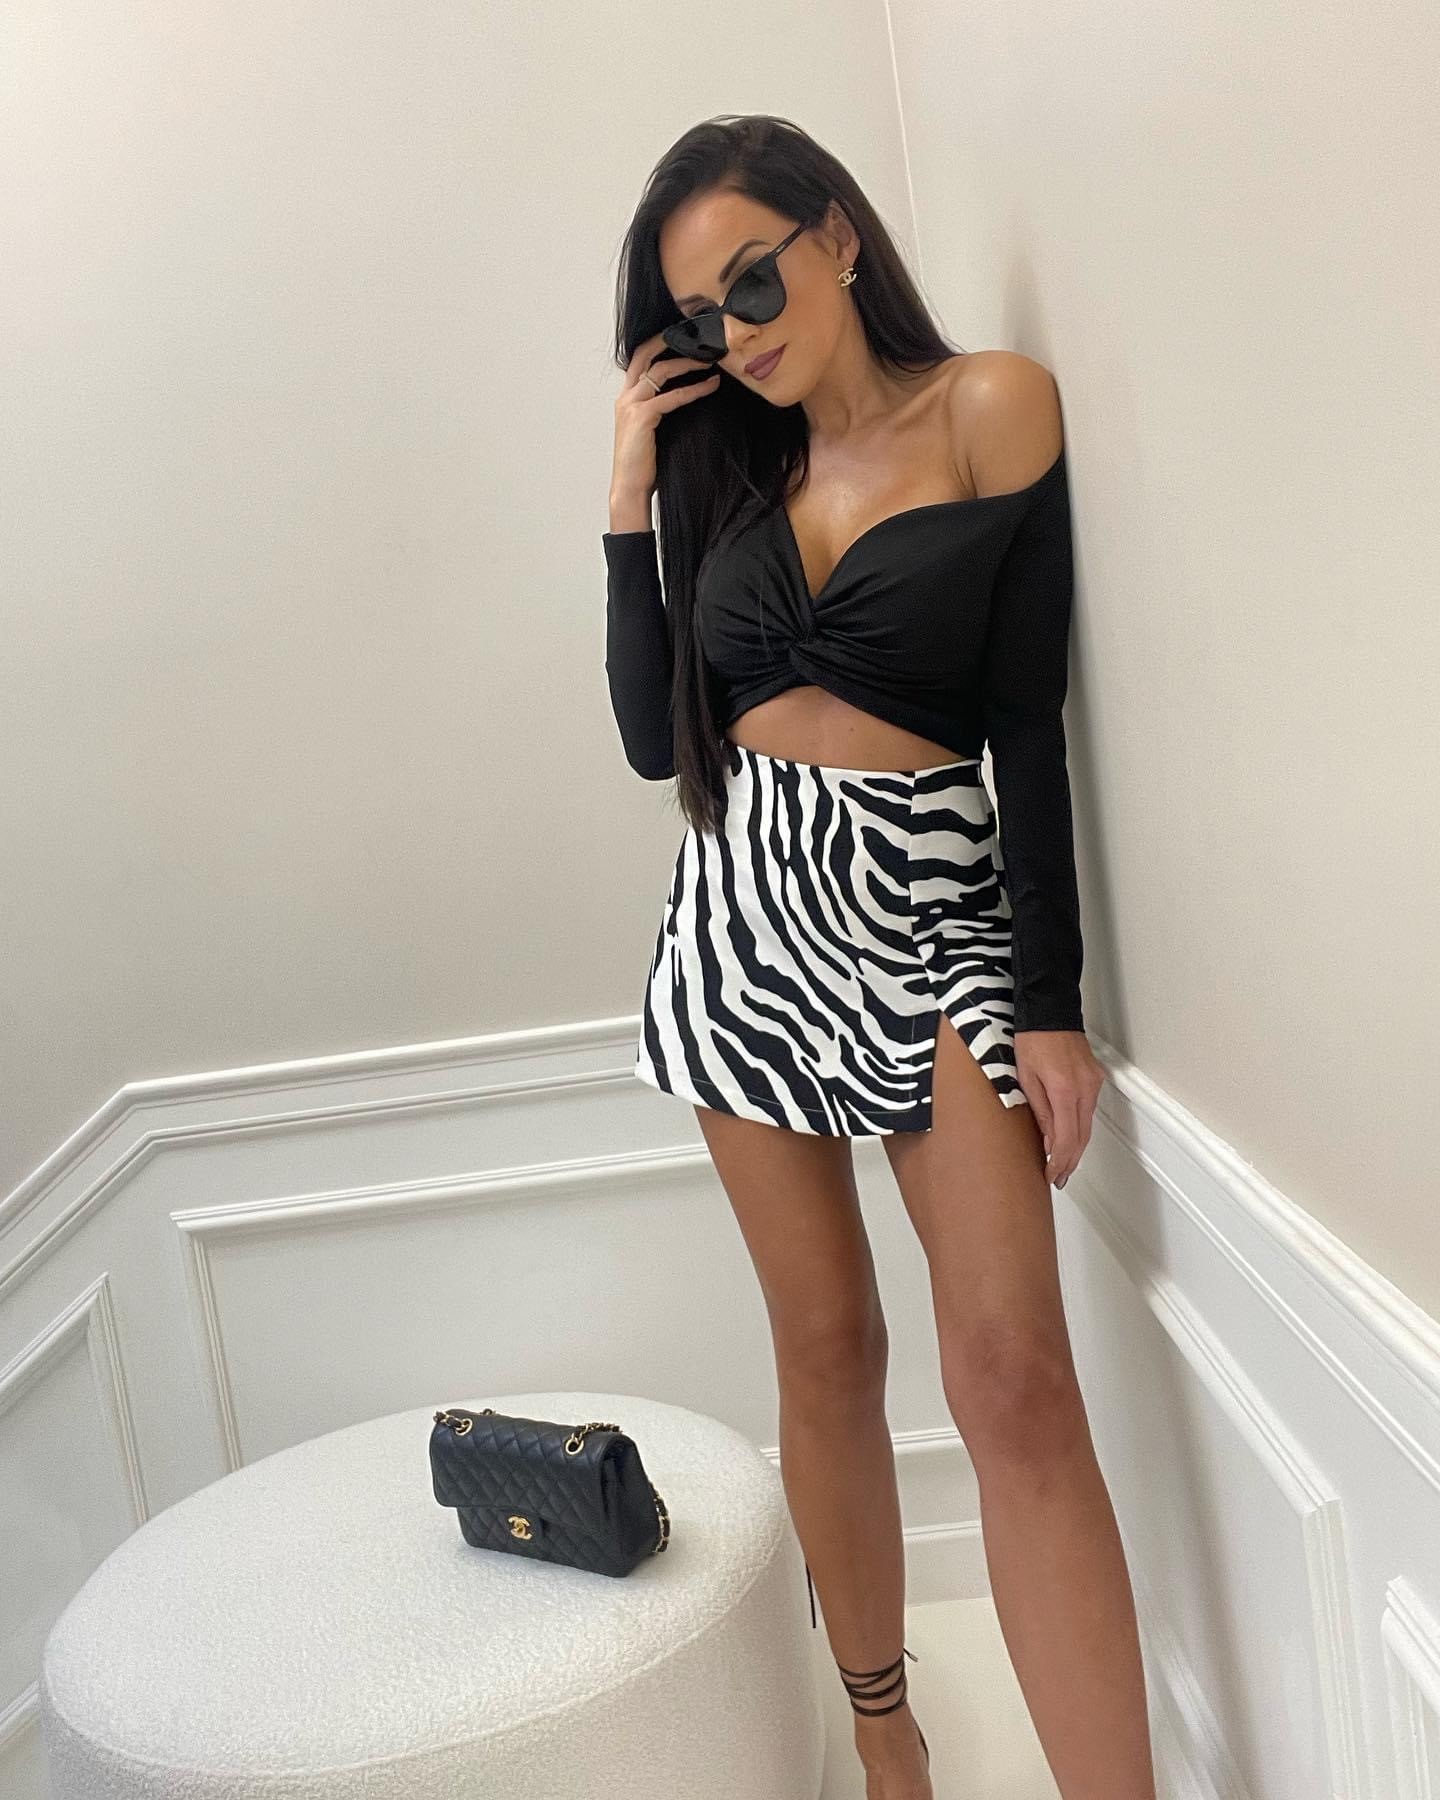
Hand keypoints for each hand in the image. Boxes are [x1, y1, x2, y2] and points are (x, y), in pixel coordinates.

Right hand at [611, 331, 722, 509]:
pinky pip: (672, 397)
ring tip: (709, 362)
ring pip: (660, 370)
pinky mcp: (642, 417)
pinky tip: (710, 386)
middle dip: (667, 340)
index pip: (639, 360)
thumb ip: (658, 411)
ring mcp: (631, 405)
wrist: (630, 488)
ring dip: (687, 363)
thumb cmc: (643, 465)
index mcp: (626, 399)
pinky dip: (694, 390)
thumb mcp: (650, 431)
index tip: (681, 338)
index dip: (658, 345)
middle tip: (694, 336)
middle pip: (644, 354)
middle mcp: (626, 397)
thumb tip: (683, 397)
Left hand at [1014, 1030, 1103, 1188]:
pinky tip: (1069, 1137)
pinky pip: (1088, 1110)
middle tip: (1058, 1178)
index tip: (1051, 1175)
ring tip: (1062, 1165)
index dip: (1060, 1162)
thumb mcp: (1025, 1078)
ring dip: (1076, 1147)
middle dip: (1070, 1161)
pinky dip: (1079, 1128)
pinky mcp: (1094, 1078)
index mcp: (1065, 1090)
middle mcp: (1085, 1089)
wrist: (1049, 1010)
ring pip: (1087, 1125)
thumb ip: (1040, 1112)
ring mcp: (1093, 1083)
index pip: (1067, 1139)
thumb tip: (1050, 1142)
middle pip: (1082, 1137)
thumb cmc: (1031, 1039)